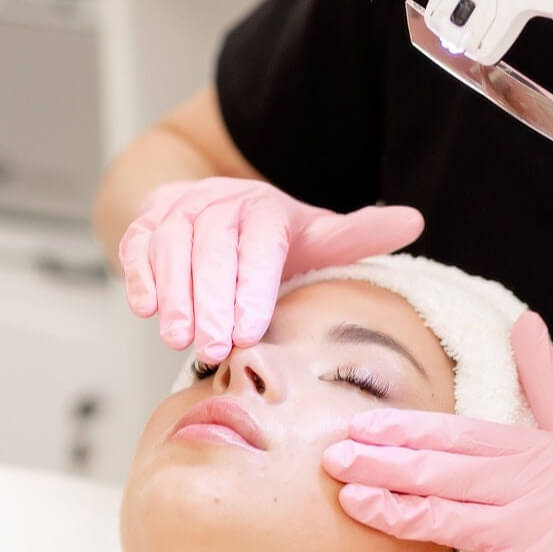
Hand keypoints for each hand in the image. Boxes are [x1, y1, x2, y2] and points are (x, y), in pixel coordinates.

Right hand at [118, 177, 423, 360]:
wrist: (210, 208)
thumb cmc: (270, 237)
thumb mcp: (316, 235)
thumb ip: (357, 235)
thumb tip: (415, 220)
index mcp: (265, 208)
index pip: (260, 243)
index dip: (253, 285)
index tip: (251, 329)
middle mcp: (219, 203)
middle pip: (212, 247)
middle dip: (212, 300)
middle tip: (216, 348)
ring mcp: (178, 211)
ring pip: (171, 247)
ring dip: (175, 294)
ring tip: (181, 340)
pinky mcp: (144, 224)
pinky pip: (137, 247)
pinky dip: (139, 276)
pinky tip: (147, 309)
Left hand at [320, 310, 552, 551]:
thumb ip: (546, 380)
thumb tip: (525, 320)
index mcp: (537, 449)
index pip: (459, 434)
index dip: (405, 429)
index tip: (357, 425)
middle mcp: (536, 486)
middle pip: (448, 472)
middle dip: (385, 464)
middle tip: (331, 460)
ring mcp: (543, 536)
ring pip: (459, 520)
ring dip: (403, 513)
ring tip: (355, 505)